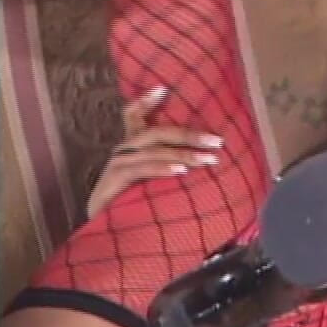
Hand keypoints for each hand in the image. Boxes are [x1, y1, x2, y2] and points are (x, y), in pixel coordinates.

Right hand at [86, 86, 224, 218]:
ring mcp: (116, 166)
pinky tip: (180, 171)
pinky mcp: (111, 183)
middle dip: (188, 135)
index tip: (163, 88)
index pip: (133, 116)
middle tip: (216, 141)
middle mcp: (123, 153)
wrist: (110, 239)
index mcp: (133, 149)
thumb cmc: (136, 209)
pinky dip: (161, 168)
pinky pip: (139, 170)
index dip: (145, 101)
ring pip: (151, 151)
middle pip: (155, 133)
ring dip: (183, 154)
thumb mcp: (157, 185)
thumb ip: (174, 169)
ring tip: (207, 159)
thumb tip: (208, 161)